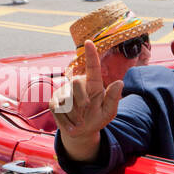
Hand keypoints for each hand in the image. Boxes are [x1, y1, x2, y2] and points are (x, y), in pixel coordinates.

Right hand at [52, 40, 121, 162]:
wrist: (81, 132)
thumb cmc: (97, 119)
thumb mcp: (109, 112)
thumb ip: (113, 99)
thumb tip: (120, 83)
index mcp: (93, 85)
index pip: (93, 68)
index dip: (91, 55)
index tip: (89, 42)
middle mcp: (77, 85)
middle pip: (76, 83)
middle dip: (81, 99)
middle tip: (85, 112)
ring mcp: (64, 92)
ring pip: (66, 99)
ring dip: (75, 115)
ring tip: (80, 122)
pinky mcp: (54, 102)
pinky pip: (58, 109)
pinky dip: (66, 122)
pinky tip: (72, 127)